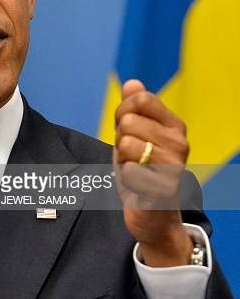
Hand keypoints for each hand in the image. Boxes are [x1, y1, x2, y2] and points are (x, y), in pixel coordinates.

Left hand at [114, 79, 192, 266]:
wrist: (154, 215)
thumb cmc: (142, 171)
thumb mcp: (135, 135)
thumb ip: (132, 108)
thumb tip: (131, 82)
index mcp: (173, 125)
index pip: (141, 98)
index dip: (123, 112)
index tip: (127, 130)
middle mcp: (179, 142)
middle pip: (128, 121)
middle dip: (120, 138)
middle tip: (132, 156)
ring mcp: (174, 165)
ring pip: (126, 143)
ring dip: (123, 159)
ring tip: (135, 170)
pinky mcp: (164, 189)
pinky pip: (128, 170)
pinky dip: (126, 179)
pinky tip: (138, 186)